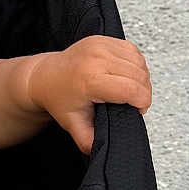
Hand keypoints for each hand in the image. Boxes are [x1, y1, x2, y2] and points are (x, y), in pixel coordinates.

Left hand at [27, 36, 150, 154]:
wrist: (44, 76)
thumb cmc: (59, 99)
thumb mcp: (73, 124)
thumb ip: (89, 140)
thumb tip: (101, 150)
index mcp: (89, 80)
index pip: (132, 90)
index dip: (142, 103)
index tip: (138, 110)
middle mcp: (95, 59)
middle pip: (139, 76)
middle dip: (144, 92)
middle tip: (134, 103)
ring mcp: (99, 45)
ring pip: (139, 62)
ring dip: (141, 77)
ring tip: (130, 89)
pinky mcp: (102, 38)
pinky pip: (132, 50)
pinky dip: (135, 64)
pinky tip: (127, 75)